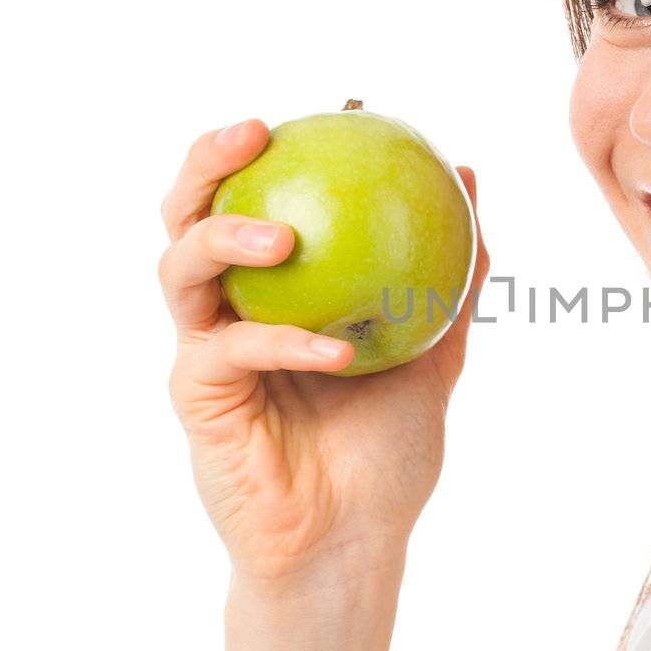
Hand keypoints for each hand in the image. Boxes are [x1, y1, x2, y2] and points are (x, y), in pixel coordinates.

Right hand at [158, 118, 490, 584]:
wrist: (354, 540)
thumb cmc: (387, 450)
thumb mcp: (435, 349)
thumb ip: (452, 272)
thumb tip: (470, 177)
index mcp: (273, 292)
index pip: (250, 199)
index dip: (263, 148)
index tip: (317, 109)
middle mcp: (226, 310)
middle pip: (186, 215)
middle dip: (203, 164)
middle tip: (251, 132)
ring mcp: (204, 350)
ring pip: (179, 268)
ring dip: (225, 238)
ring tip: (283, 236)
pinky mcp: (196, 398)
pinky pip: (228, 350)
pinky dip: (282, 343)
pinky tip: (336, 350)